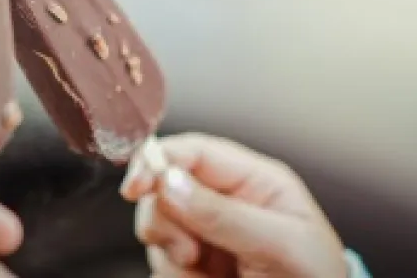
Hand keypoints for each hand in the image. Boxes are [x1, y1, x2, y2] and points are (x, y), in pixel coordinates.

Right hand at [120, 133, 347, 277]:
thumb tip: (169, 181)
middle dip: (165, 220)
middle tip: (190, 253)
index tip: (136, 185)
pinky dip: (174, 275)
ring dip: (172, 255)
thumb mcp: (280, 245)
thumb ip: (225, 214)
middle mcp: (224, 202)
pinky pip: (160, 261)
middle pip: (164, 187)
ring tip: (205, 272)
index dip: (159, 159)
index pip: (195, 151)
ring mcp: (205, 233)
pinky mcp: (193, 263)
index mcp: (253, 181)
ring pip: (157, 226)